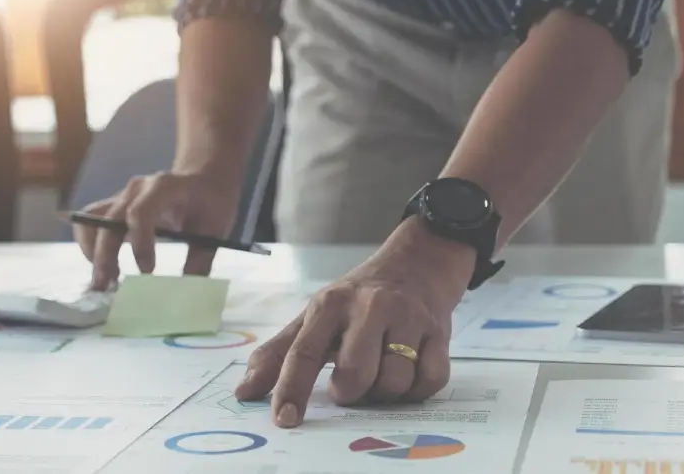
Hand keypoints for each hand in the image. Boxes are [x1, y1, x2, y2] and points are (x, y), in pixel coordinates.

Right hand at [75, 171, 241, 289]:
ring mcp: (122, 196)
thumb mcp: (215, 228)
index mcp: (164, 187)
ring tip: (104, 281)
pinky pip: (90, 222)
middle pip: (109, 220)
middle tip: (109, 286)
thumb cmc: (211, 201)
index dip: (139, 243)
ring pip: (91, 220)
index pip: (140, 212)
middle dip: (105, 255)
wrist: (202, 178)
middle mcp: (137, 189)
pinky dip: (91, 246)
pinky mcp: (114, 206)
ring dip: (92, 251)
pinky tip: (103, 268)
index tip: (149, 272)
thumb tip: (186, 295)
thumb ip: (200, 259)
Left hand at [233, 218, 475, 427]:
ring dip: (384, 391)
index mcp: (329, 305)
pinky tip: (408, 373)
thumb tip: (244, 392)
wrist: (416, 263)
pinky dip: (416, 389)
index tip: (285, 419)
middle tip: (350, 382)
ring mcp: (407, 317)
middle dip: (349, 392)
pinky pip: (429, 380)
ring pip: (394, 382)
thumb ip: (279, 354)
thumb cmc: (357, 300)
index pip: (303, 352)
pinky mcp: (439, 331)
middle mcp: (369, 307)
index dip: (291, 389)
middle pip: (355, 375)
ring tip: (380, 373)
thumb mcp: (315, 316)